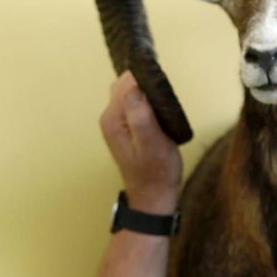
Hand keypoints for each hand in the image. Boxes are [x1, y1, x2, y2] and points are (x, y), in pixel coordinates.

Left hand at [99, 71, 182, 213]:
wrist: (153, 197)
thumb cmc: (156, 172)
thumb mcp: (152, 144)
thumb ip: (140, 116)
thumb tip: (134, 88)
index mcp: (113, 119)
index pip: (127, 83)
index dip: (146, 79)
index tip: (163, 86)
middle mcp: (110, 117)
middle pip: (126, 84)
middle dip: (146, 83)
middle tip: (166, 98)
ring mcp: (116, 121)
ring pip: (130, 92)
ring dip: (147, 91)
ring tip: (165, 103)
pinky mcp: (125, 126)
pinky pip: (134, 102)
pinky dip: (146, 100)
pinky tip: (159, 109)